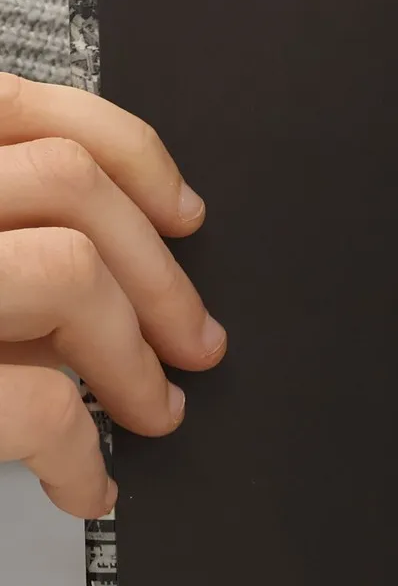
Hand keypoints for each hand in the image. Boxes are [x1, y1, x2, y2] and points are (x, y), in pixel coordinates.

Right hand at [0, 74, 224, 517]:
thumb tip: (106, 247)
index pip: (13, 104)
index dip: (124, 153)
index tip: (178, 210)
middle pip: (67, 186)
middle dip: (158, 275)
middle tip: (192, 341)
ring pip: (68, 275)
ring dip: (134, 356)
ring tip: (149, 411)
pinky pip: (38, 405)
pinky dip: (82, 454)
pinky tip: (82, 482)